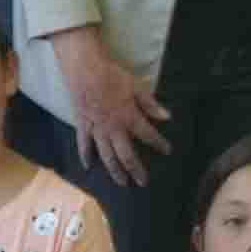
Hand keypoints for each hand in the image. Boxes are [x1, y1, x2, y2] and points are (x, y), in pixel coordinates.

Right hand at [56, 33, 165, 179]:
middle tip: (143, 182)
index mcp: (129, 117)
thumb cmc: (112, 75)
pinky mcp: (83, 125)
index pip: (148, 135)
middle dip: (136, 169)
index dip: (159, 144)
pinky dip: (85, 156)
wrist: (85, 69)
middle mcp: (113, 128)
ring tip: (122, 183)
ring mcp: (97, 128)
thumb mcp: (136, 86)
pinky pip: (84, 144)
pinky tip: (88, 166)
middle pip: (126, 155)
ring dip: (115, 170)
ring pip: (106, 155)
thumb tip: (167, 117)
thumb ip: (150, 104)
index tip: (167, 150)